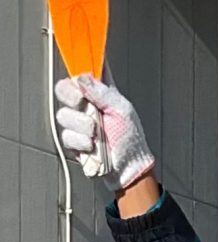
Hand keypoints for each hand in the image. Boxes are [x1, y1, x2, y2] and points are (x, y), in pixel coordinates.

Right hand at [55, 74, 154, 191]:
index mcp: (100, 93)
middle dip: (74, 99)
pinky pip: (66, 135)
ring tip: (98, 133)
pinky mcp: (72, 140)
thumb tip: (82, 78)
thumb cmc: (130, 137)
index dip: (78, 74)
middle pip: (63, 90)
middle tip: (90, 110)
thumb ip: (103, 93)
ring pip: (64, 114)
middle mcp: (86, 105)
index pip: (82, 74)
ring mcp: (77, 122)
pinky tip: (93, 145)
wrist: (127, 167)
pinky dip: (81, 141)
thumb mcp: (122, 109)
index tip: (82, 81)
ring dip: (83, 125)